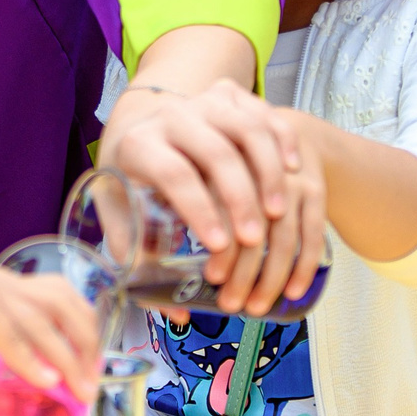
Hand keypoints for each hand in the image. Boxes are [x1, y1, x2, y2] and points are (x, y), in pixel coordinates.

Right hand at [0, 266, 99, 415]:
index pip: (56, 297)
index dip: (80, 328)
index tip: (91, 366)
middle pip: (64, 299)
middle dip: (86, 339)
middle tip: (92, 381)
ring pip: (44, 317)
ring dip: (68, 354)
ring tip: (80, 387)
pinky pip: (11, 333)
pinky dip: (31, 358)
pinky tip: (47, 382)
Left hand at [101, 82, 324, 315]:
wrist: (151, 117)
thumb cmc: (138, 176)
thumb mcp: (122, 208)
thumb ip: (140, 256)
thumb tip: (176, 313)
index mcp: (141, 143)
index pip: (175, 175)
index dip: (199, 212)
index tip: (218, 247)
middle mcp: (177, 117)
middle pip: (218, 155)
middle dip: (239, 202)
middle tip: (252, 243)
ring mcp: (211, 106)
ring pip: (251, 134)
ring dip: (269, 178)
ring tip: (275, 220)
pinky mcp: (240, 102)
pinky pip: (271, 120)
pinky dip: (286, 148)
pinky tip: (295, 178)